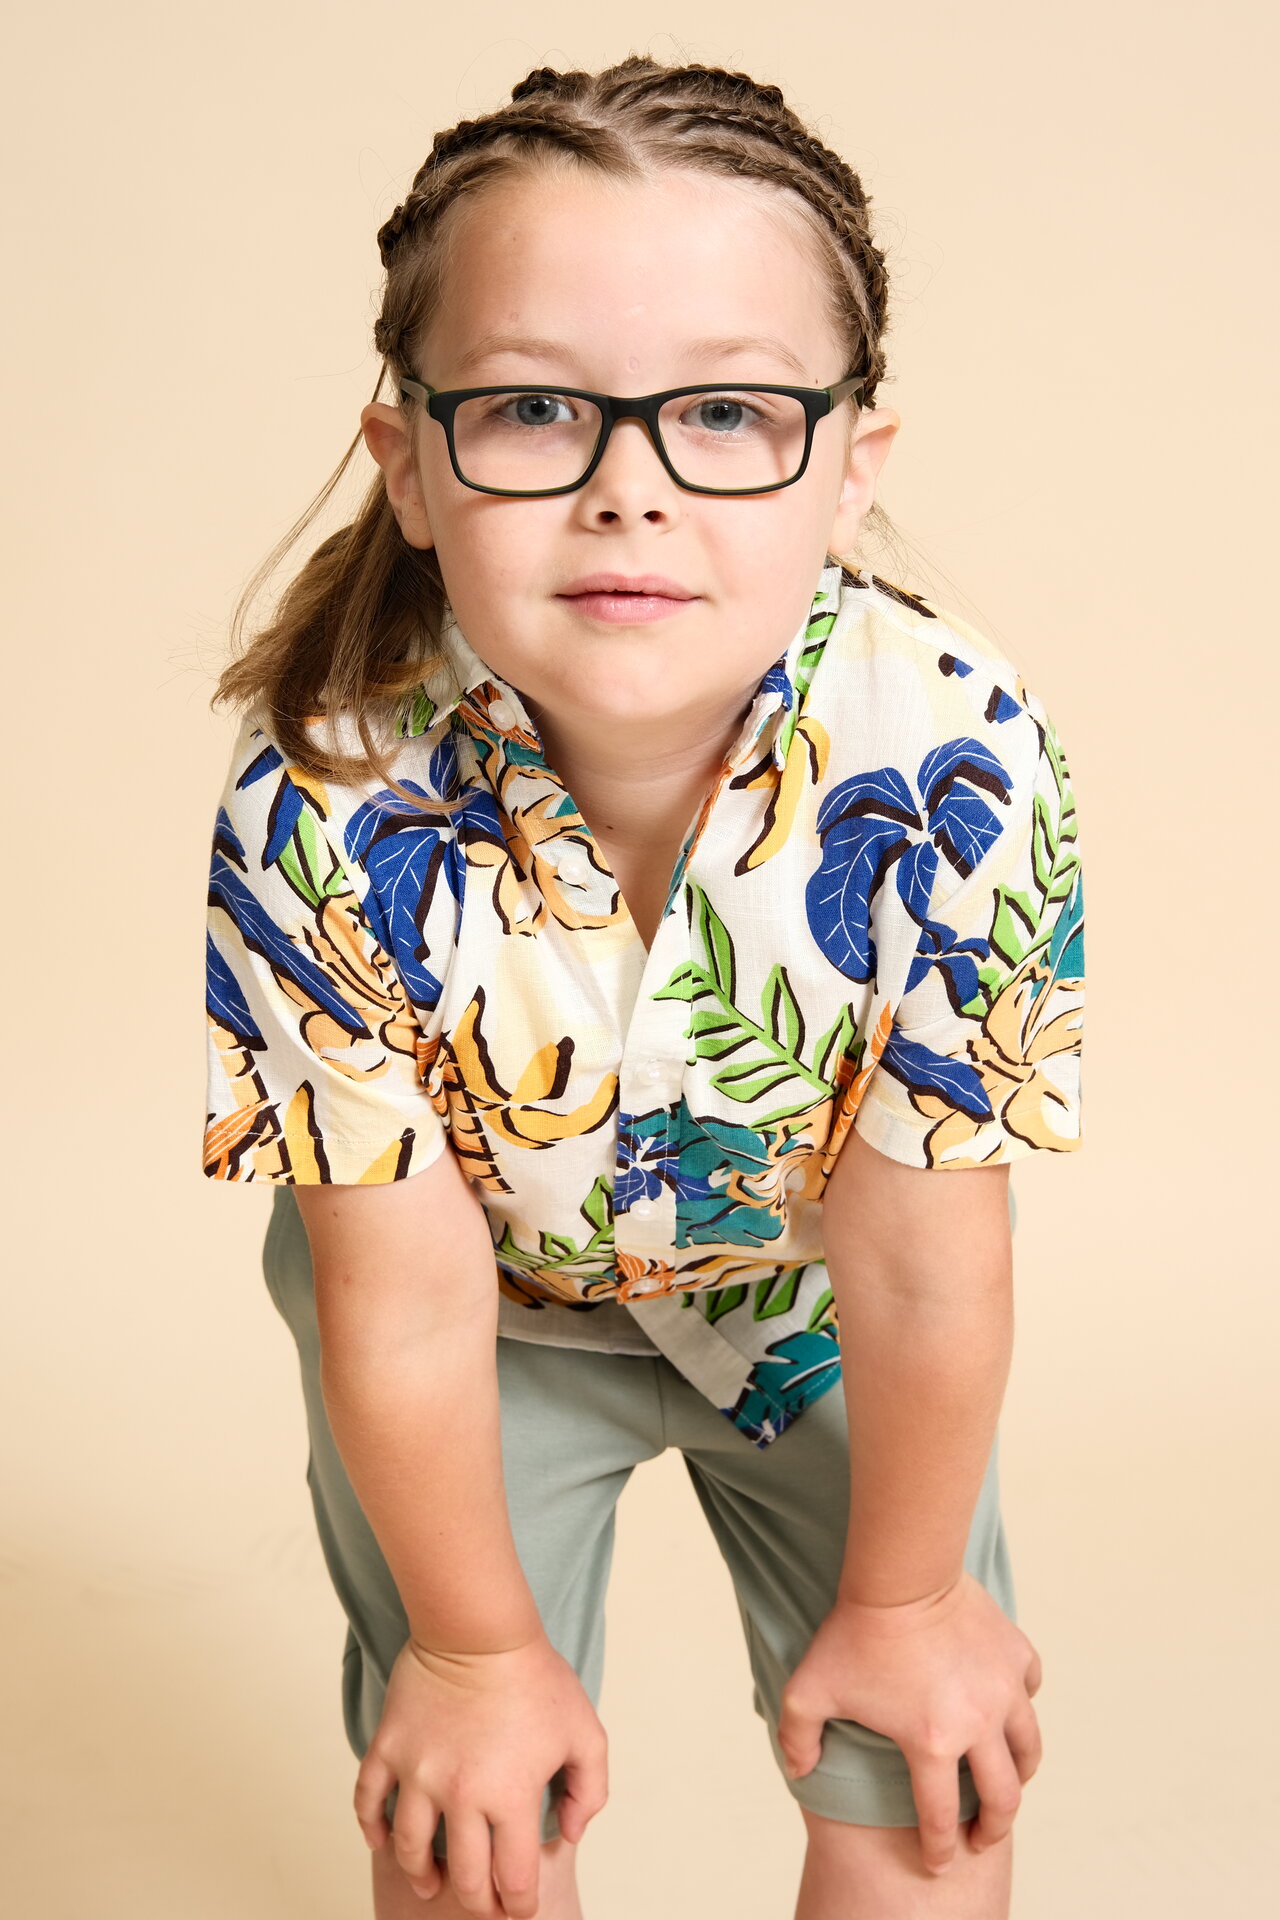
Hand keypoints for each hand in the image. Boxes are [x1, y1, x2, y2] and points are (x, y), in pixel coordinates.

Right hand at [353, 1632, 608, 1915]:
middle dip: (476, 1901)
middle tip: (482, 1904)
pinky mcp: (389, 1746)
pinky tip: (383, 1841)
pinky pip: (368, 1800)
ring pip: (410, 1848)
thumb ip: (588, 1790)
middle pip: (462, 1876)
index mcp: (510, 1796)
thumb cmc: (535, 1677)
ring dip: (421, 1875)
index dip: (519, 1905)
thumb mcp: (585, 1732)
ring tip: (430, 1882)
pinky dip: (372, 1828)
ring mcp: (419, 1771)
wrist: (479, 1628)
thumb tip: (567, 1832)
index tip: (519, 1911)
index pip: (513, 1878)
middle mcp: (461, 1794)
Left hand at [775, 1570, 1042, 1875]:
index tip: (940, 1862)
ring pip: (1028, 1748)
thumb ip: (797, 1736)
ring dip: (1020, 1774)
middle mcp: (978, 1723)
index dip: (940, 1849)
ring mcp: (1004, 1687)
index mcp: (932, 1742)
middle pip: (1002, 1797)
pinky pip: (1030, 1688)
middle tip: (984, 1837)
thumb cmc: (855, 1631)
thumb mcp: (809, 1688)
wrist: (902, 1572)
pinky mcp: (1016, 1652)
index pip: (940, 1816)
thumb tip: (799, 1770)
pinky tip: (1007, 1704)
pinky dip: (1021, 1703)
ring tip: (1008, 1781)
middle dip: (994, 1828)